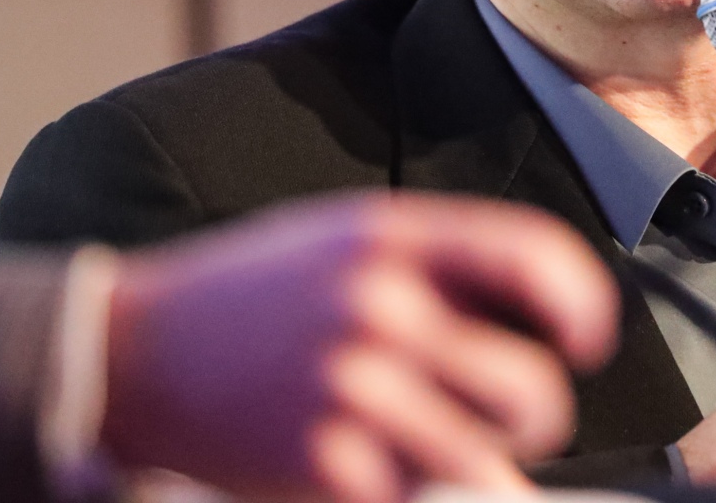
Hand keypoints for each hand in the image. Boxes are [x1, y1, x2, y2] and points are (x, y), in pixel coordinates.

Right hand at [100, 192, 617, 502]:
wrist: (130, 353)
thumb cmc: (250, 295)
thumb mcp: (341, 239)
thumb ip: (436, 262)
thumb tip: (538, 307)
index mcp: (390, 239)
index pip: (534, 260)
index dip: (582, 306)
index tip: (585, 339)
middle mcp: (378, 309)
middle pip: (531, 384)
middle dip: (537, 411)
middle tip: (511, 413)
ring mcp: (350, 392)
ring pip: (488, 459)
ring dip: (491, 465)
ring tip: (461, 452)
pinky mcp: (322, 469)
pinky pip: (420, 498)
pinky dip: (420, 494)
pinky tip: (390, 472)